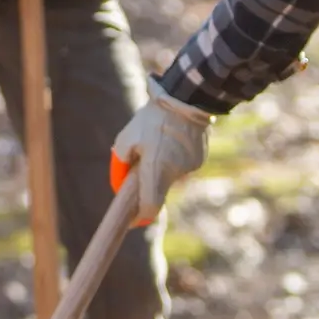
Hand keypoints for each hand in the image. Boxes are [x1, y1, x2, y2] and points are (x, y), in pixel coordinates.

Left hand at [108, 91, 212, 227]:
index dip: (140, 218)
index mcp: (157, 172)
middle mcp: (176, 175)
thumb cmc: (153, 119)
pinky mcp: (199, 158)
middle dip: (148, 181)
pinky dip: (175, 157)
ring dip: (162, 165)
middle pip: (159, 189)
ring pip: (171, 175)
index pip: (150, 209)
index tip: (131, 219)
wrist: (186, 98)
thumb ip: (120, 162)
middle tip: (140, 161)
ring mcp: (190, 168)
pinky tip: (172, 138)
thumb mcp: (126, 137)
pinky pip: (183, 164)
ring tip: (158, 140)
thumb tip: (119, 181)